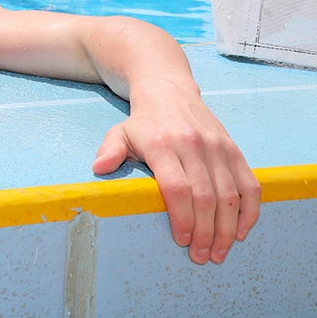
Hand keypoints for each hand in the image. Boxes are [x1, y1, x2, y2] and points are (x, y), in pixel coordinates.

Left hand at [91, 82, 260, 264]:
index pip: (177, 189)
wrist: (170, 91)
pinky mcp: (234, 149)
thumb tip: (98, 168)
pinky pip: (250, 185)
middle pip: (206, 198)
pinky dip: (249, 211)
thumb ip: (110, 151)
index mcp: (163, 145)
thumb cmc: (143, 122)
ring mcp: (217, 147)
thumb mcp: (120, 133)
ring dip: (227, 229)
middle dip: (205, 233)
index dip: (182, 218)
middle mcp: (194, 146)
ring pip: (230, 196)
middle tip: (200, 256)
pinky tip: (241, 231)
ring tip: (219, 252)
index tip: (181, 241)